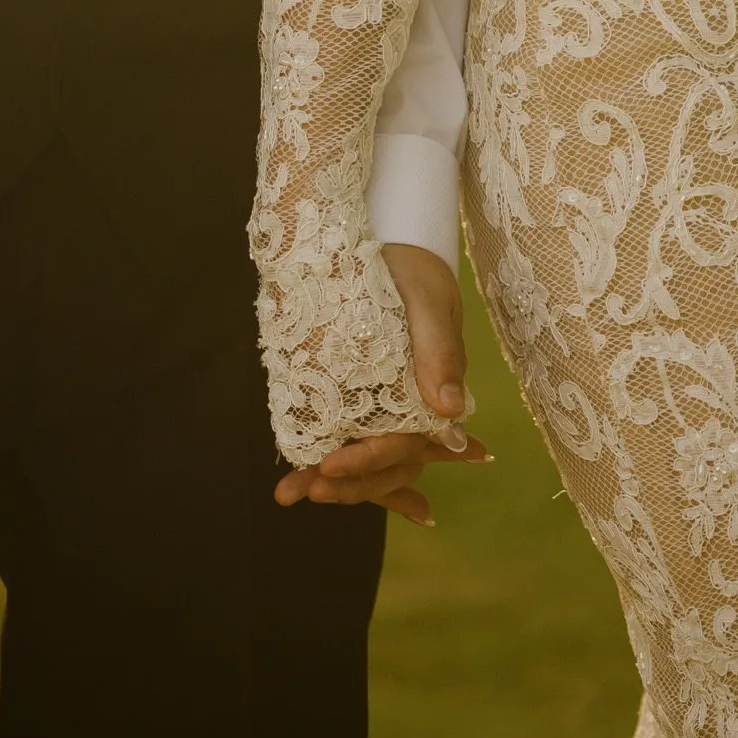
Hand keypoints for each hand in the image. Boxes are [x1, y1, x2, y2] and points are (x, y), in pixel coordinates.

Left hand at [273, 242, 490, 529]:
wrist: (396, 244)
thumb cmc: (416, 273)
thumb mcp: (430, 302)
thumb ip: (439, 352)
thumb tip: (448, 410)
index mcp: (435, 393)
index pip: (405, 445)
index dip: (369, 461)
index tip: (329, 467)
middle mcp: (413, 407)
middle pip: (388, 465)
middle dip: (349, 486)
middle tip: (305, 490)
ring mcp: (387, 403)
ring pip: (370, 459)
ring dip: (335, 482)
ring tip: (289, 493)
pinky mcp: (362, 392)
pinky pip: (350, 435)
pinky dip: (330, 458)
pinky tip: (301, 477)